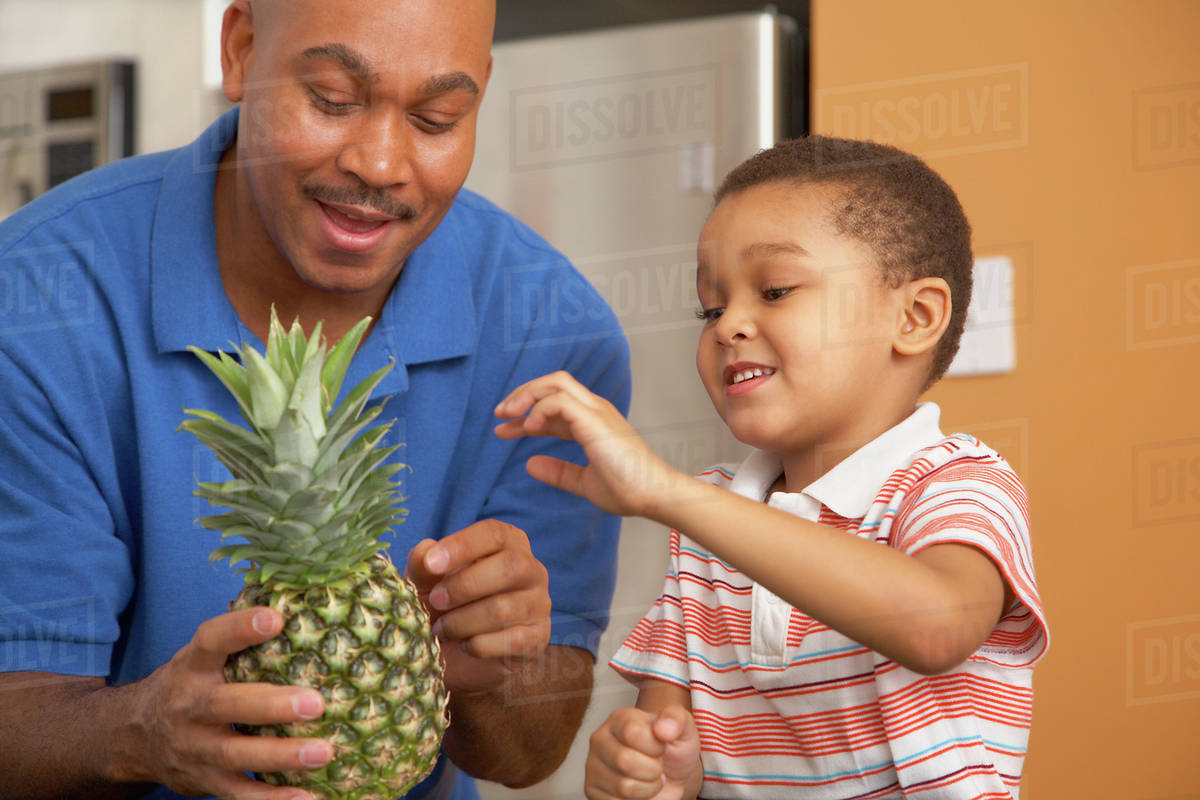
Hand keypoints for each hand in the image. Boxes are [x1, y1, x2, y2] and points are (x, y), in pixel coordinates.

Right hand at [129, 607, 331, 799]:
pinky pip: (239, 794)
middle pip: (226, 705)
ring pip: (236, 754)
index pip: (211, 639)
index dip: (240, 628)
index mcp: (193, 666)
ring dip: (282, 756)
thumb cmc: (191, 684)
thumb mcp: (202, 655)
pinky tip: (309, 798)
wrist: (133, 736)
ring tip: (324, 752)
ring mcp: (195, 747)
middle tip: (316, 703)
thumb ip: (238, 635)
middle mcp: (189, 705)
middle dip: (272, 706)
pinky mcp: (204, 781)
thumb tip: (299, 598)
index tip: (275, 618)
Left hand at [405, 520, 550, 694]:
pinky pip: (512, 641)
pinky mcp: (539, 637)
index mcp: (509, 543)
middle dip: (464, 586)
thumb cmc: (444, 603)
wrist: (455, 651)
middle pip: (510, 566)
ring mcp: (539, 604)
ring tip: (441, 629)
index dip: (462, 546)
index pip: (494, 534)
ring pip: (505, 608)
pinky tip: (464, 644)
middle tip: (435, 601)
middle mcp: (532, 569)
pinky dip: (480, 645)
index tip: (431, 564)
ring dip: (463, 621)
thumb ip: (423, 563)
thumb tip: (427, 551)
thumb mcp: (426, 581)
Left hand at [493, 370, 681, 517]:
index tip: (502, 430)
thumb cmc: (628, 489)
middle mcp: (594, 410)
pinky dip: (540, 410)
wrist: (653, 495)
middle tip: (499, 415)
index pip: (552, 406)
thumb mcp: (584, 482)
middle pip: (553, 383)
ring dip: (527, 395)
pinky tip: (528, 429)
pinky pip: (560, 401)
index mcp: (592, 421)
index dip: (524, 414)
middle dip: (522, 394)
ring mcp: (597, 412)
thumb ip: (559, 472)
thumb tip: (529, 464)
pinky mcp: (595, 420)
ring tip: (507, 416)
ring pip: (556, 383)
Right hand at [585, 705, 701, 799]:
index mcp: (620, 718)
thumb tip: (663, 728)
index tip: (662, 746)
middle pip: (625, 761)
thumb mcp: (683, 728)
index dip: (655, 746)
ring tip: (649, 778)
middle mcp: (601, 739)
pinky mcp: (592, 789)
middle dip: (653, 770)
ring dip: (648, 788)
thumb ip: (677, 719)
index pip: (632, 733)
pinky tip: (638, 789)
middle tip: (657, 766)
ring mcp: (593, 765)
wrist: (671, 774)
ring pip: (624, 786)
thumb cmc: (673, 749)